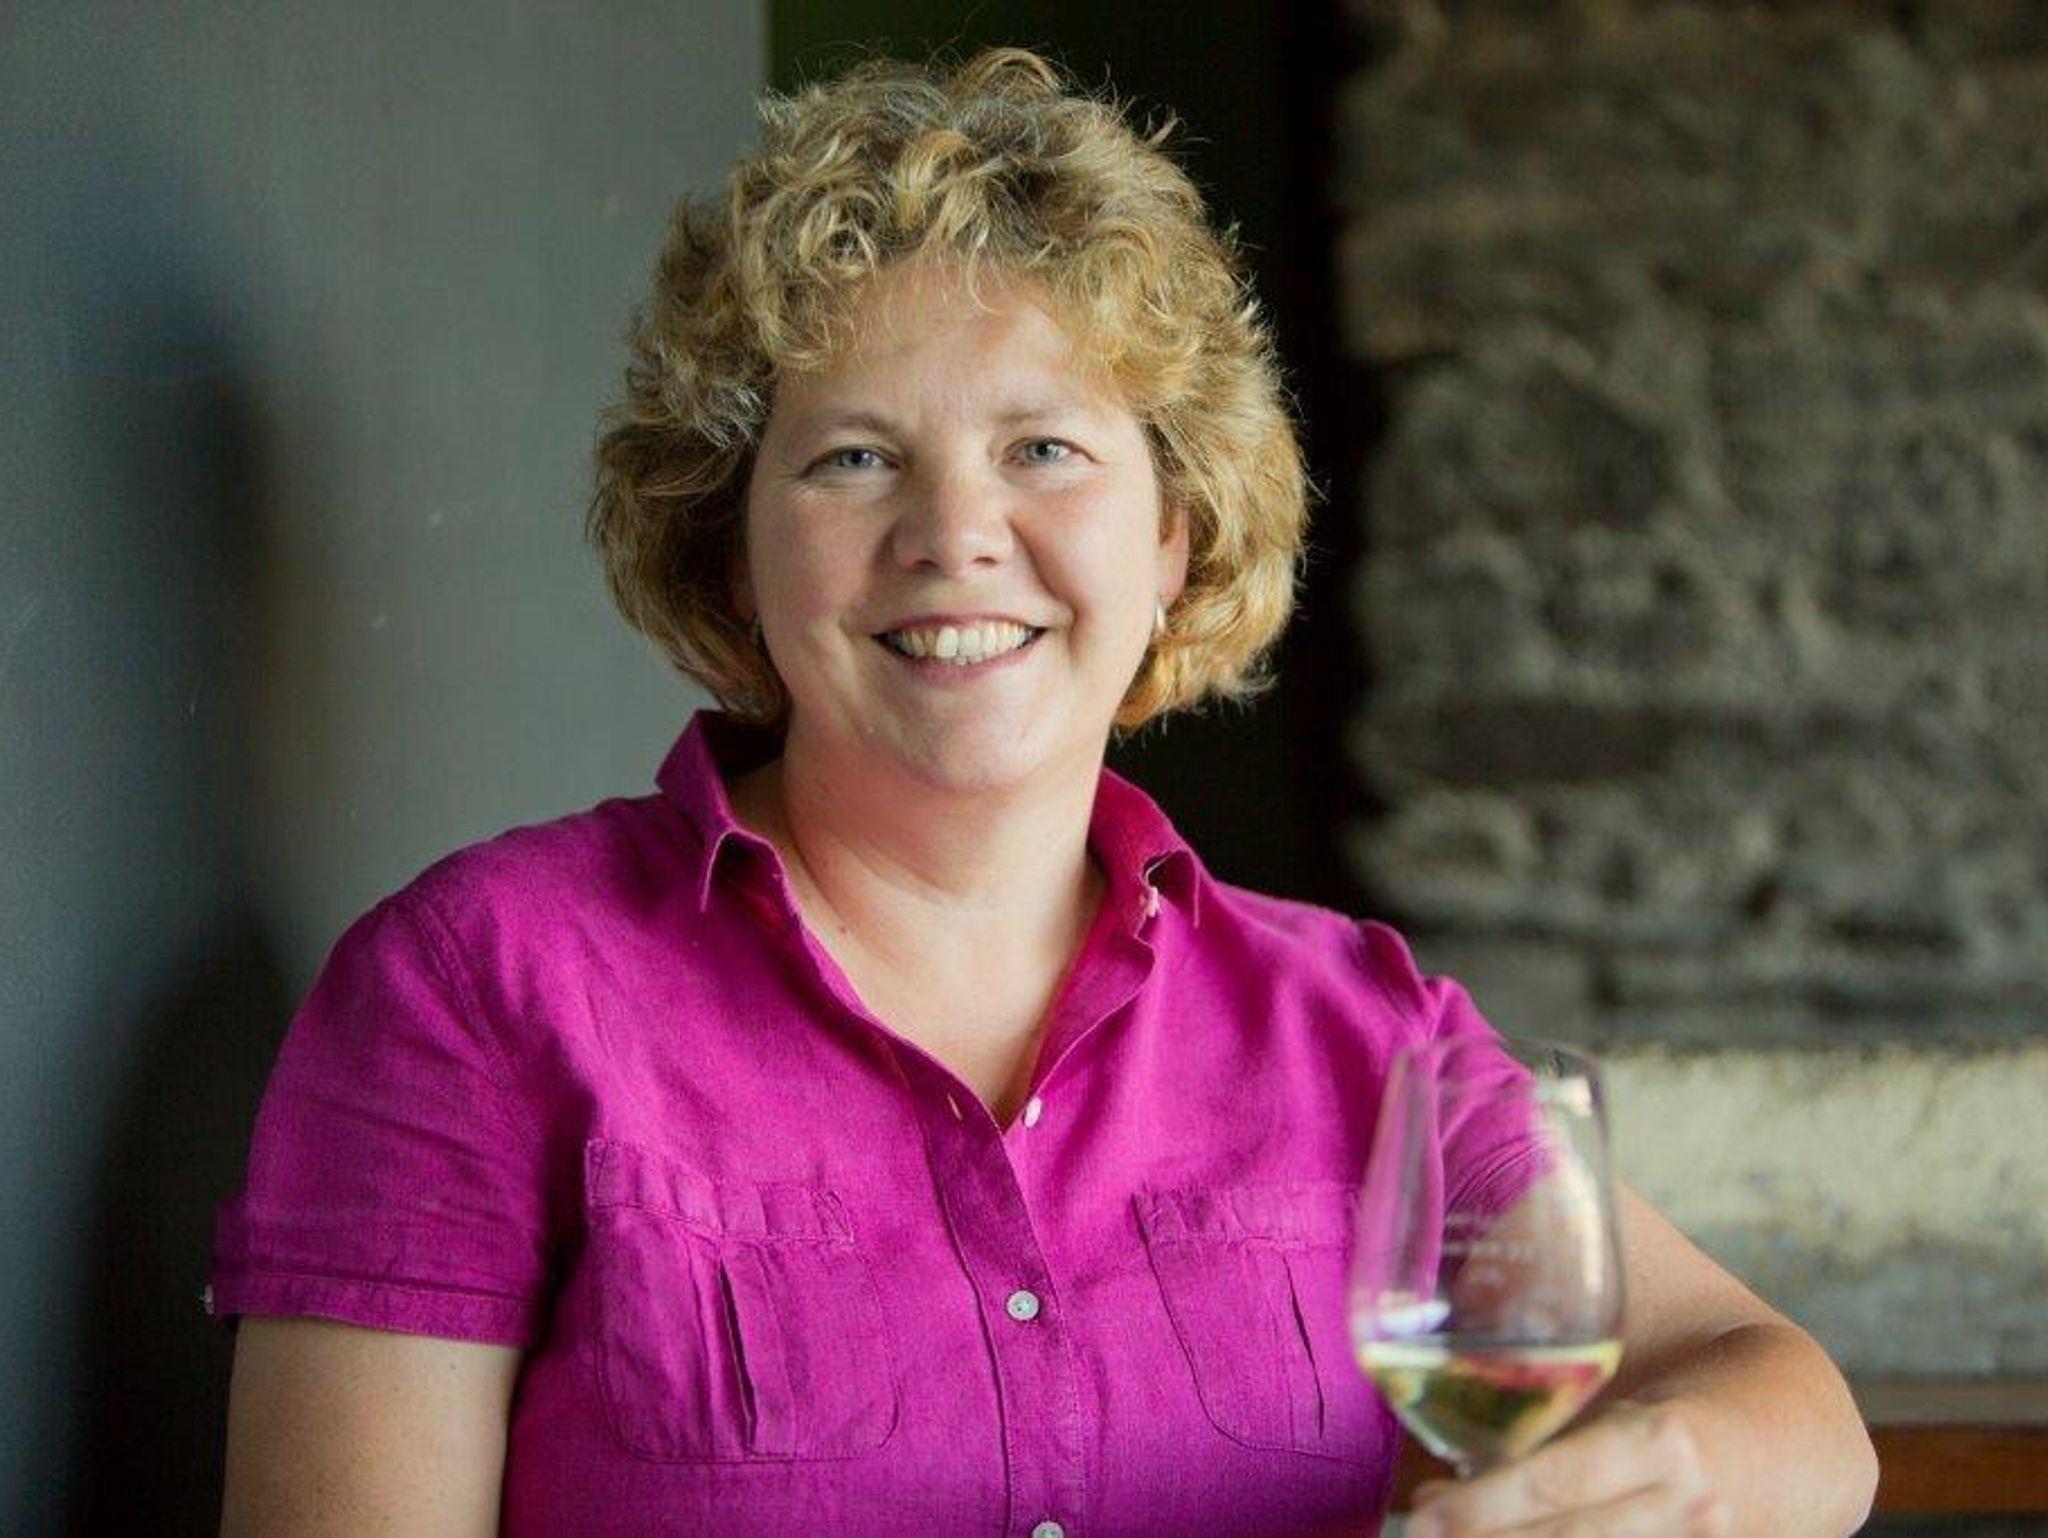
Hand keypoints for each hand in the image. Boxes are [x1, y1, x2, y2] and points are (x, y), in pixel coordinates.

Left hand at [1405, 1402, 1730, 1537]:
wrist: (1801, 1439)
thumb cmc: (1693, 1402)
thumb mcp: (1638, 1388)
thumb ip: (1563, 1403)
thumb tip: (1465, 1395)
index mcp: (1663, 1441)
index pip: (1558, 1482)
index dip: (1484, 1502)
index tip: (1424, 1505)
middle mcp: (1685, 1508)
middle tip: (1419, 1530)